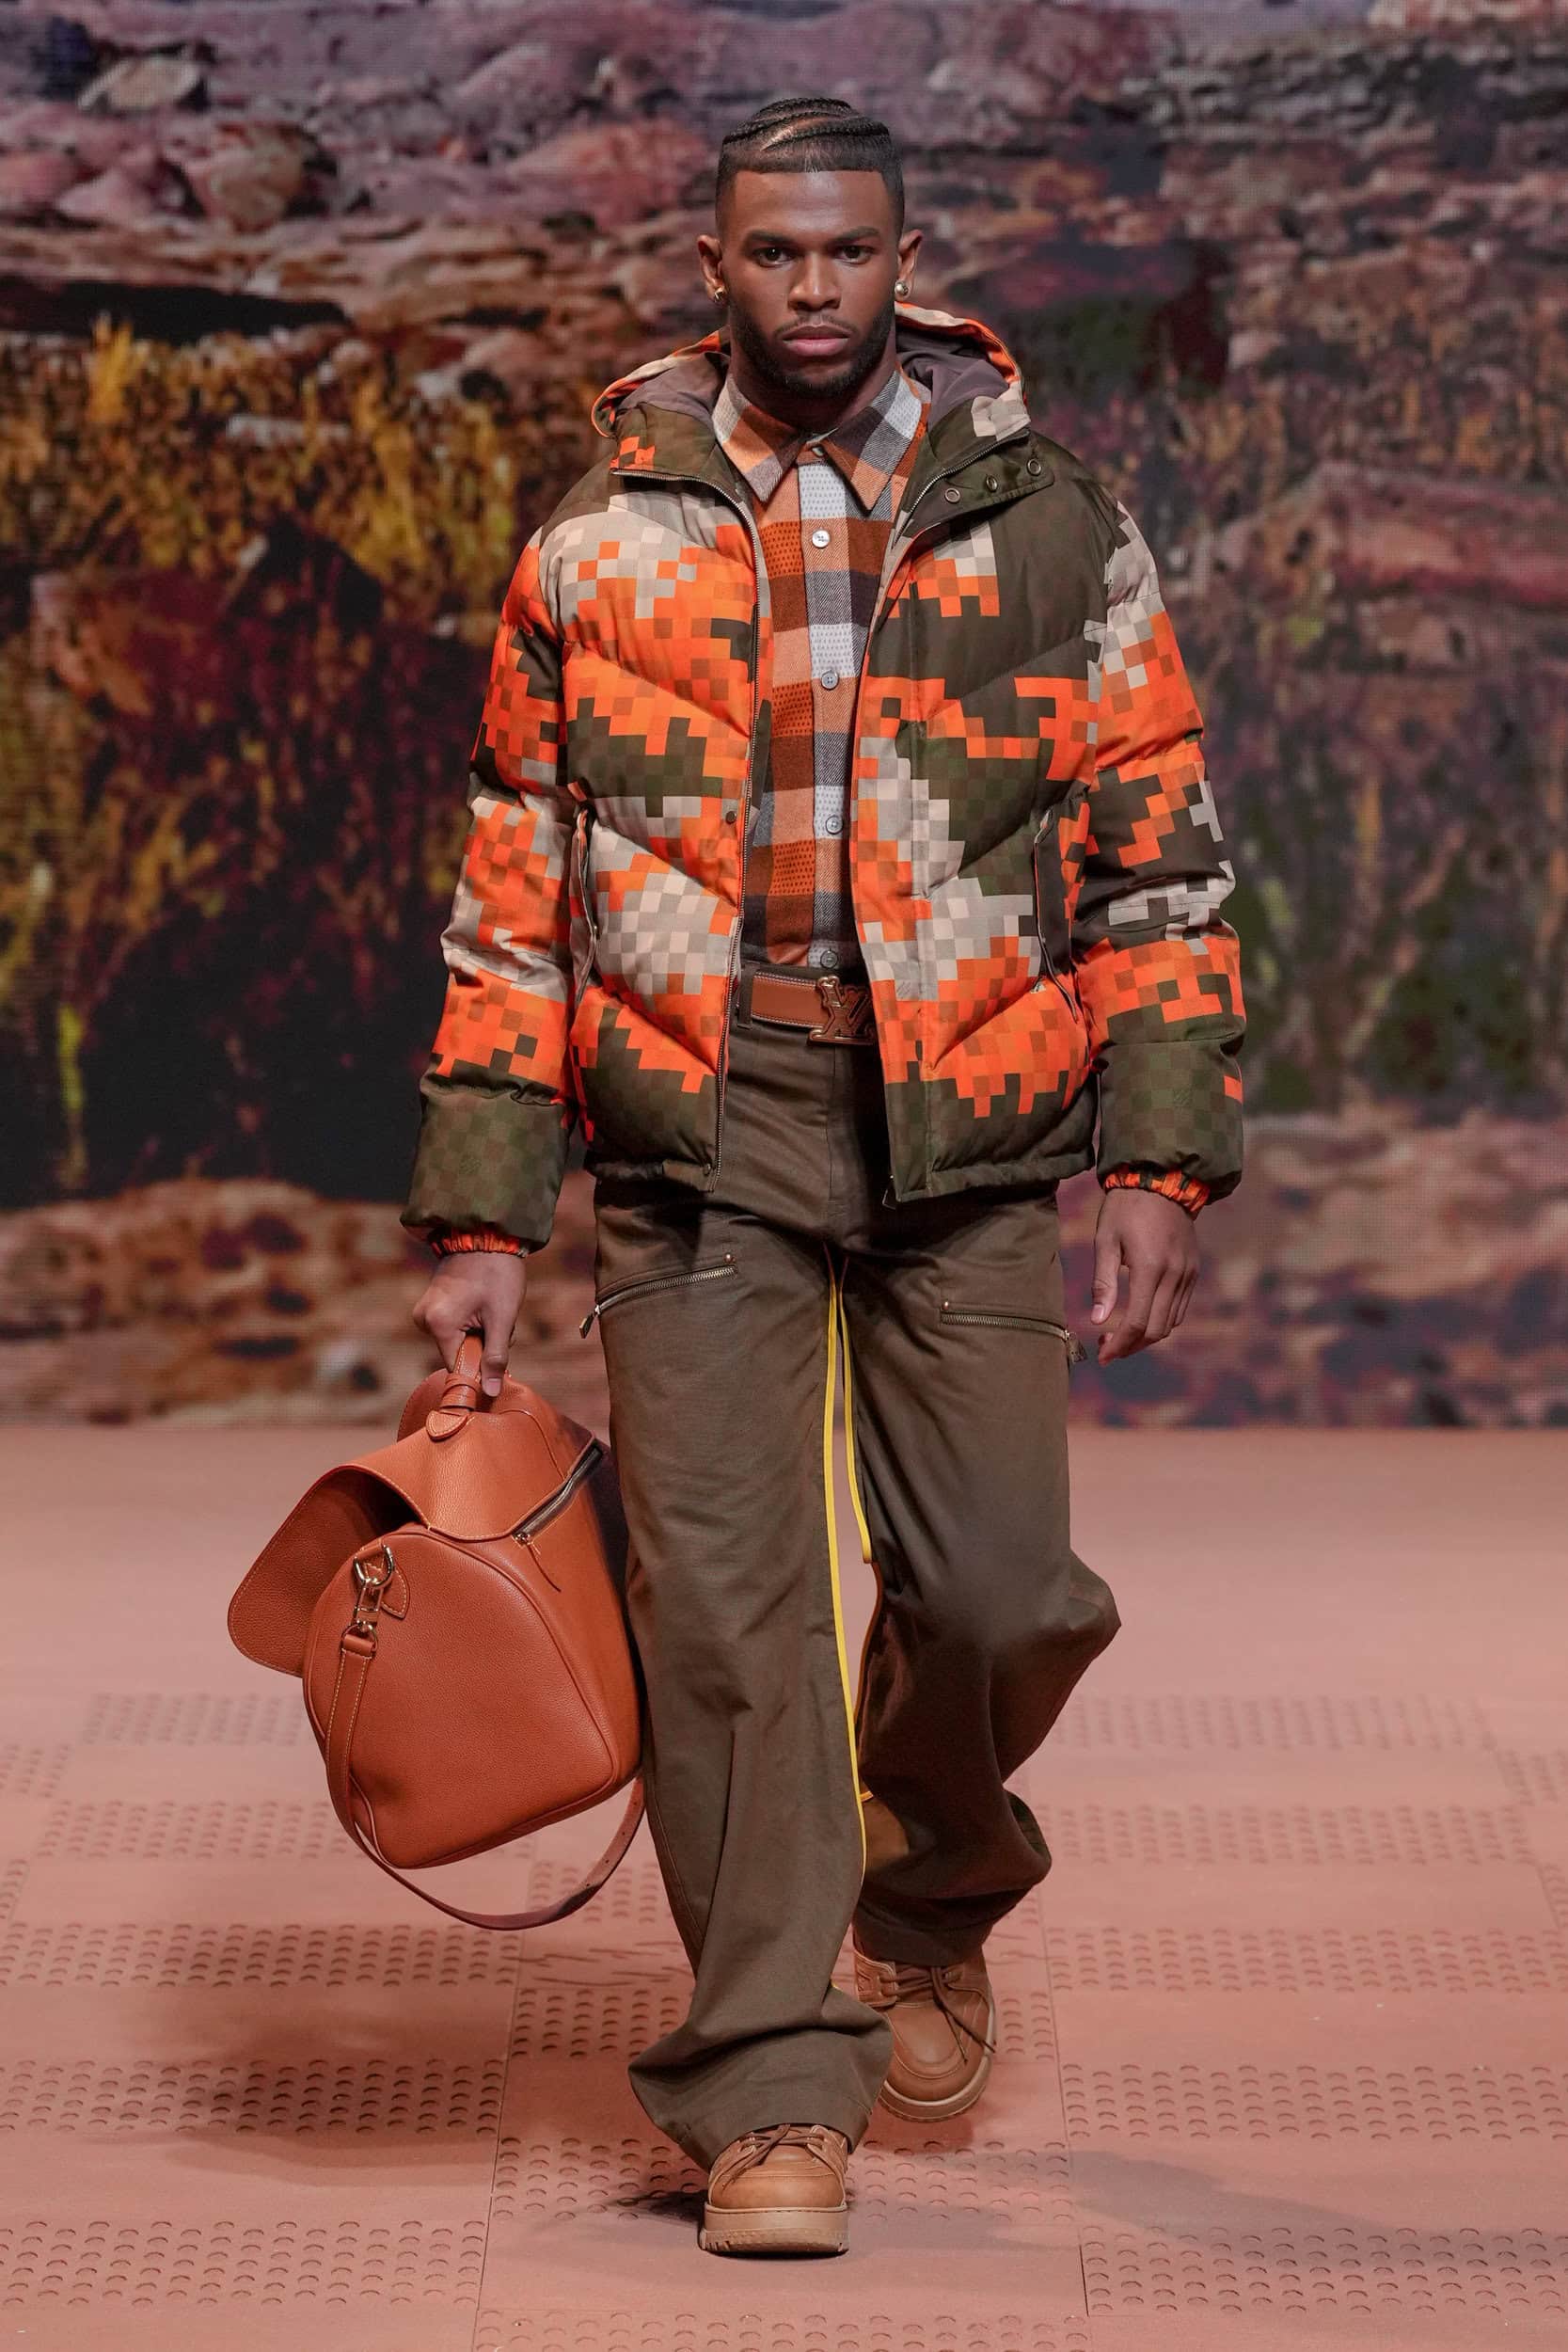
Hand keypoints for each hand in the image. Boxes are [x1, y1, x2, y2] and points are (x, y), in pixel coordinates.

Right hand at [412, 1251, 528, 1396]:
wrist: (486, 1235)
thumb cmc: (497, 1274)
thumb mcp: (502, 1318)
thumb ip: (495, 1357)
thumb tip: (490, 1392)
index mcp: (438, 1325)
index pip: (457, 1368)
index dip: (479, 1370)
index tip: (498, 1359)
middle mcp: (423, 1320)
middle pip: (459, 1353)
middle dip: (484, 1344)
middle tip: (499, 1320)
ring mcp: (424, 1311)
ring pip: (459, 1340)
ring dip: (480, 1333)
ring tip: (491, 1308)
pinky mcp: (430, 1305)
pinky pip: (454, 1327)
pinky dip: (472, 1323)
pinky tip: (482, 1304)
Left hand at [1089, 1188, 1197, 1363]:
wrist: (1162, 1182)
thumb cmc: (1125, 1209)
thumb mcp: (1105, 1241)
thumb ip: (1103, 1283)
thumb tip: (1097, 1321)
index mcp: (1150, 1268)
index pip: (1137, 1322)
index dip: (1119, 1345)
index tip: (1102, 1355)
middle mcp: (1174, 1275)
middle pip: (1156, 1330)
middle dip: (1131, 1346)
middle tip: (1107, 1348)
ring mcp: (1187, 1275)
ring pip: (1170, 1323)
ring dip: (1146, 1337)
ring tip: (1120, 1336)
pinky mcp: (1193, 1272)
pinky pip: (1179, 1308)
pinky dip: (1160, 1321)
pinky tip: (1140, 1317)